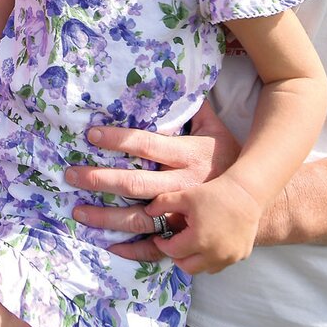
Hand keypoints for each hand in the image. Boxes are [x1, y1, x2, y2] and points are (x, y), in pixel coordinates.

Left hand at [64, 102, 241, 261]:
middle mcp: (184, 185)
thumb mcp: (215, 129)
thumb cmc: (228, 159)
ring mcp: (185, 214)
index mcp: (189, 155)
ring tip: (79, 211)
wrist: (255, 198)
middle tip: (71, 175)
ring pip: (140, 218)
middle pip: (136, 184)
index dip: (118, 139)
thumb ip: (194, 108)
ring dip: (107, 217)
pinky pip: (156, 247)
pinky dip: (132, 249)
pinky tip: (108, 245)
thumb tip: (177, 77)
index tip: (91, 134)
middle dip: (100, 180)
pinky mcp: (187, 235)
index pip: (147, 144)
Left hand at [145, 176, 262, 274]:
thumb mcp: (184, 196)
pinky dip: (211, 258)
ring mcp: (230, 257)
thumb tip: (146, 213)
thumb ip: (162, 204)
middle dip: (176, 256)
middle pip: (186, 266)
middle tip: (173, 243)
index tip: (159, 237)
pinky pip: (220, 264)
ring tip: (191, 244)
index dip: (162, 243)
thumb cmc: (214, 193)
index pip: (172, 251)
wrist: (247, 193)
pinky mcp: (241, 256)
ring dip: (194, 260)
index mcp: (198, 240)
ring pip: (204, 269)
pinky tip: (209, 243)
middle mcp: (215, 254)